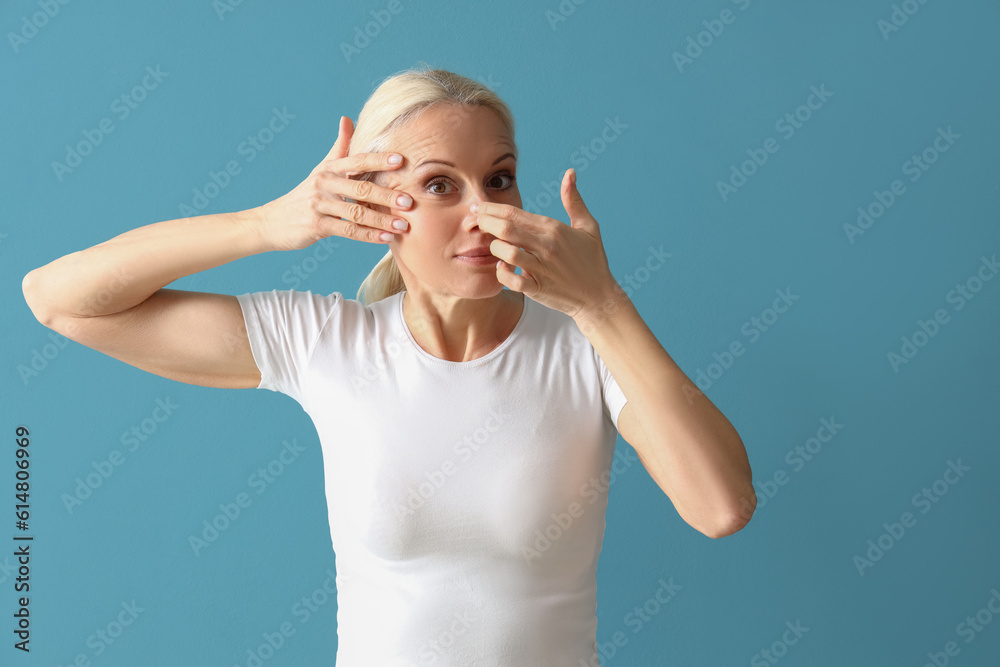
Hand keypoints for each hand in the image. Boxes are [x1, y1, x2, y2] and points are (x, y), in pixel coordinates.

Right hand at [252, 116, 412, 251]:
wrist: (273, 221)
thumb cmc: (305, 194)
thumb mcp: (321, 169)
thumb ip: (338, 146)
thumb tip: (347, 118)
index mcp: (329, 168)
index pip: (357, 160)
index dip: (379, 160)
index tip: (401, 160)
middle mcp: (323, 183)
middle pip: (360, 187)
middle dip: (387, 194)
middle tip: (410, 201)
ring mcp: (319, 204)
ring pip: (356, 211)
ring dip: (381, 219)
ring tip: (404, 225)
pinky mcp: (316, 225)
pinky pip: (347, 231)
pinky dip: (368, 235)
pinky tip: (385, 238)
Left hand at [474, 168, 626, 320]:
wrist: (598, 297)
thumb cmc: (592, 260)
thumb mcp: (588, 226)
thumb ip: (573, 199)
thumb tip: (570, 172)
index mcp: (554, 229)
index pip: (516, 214)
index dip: (492, 208)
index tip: (478, 206)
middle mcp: (547, 247)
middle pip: (506, 229)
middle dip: (485, 222)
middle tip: (475, 221)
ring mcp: (542, 268)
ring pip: (506, 253)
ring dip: (494, 248)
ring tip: (492, 245)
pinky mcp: (538, 288)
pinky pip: (512, 280)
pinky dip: (502, 274)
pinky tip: (502, 267)